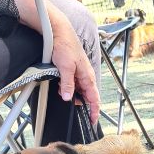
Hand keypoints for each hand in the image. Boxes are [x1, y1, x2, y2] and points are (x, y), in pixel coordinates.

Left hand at [48, 5, 100, 125]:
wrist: (58, 32)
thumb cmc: (65, 46)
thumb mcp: (65, 68)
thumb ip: (67, 84)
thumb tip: (68, 98)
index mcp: (88, 77)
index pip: (94, 99)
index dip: (94, 111)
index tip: (92, 121)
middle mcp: (85, 76)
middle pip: (86, 96)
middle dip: (80, 103)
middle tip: (71, 105)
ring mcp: (78, 73)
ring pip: (77, 90)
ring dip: (70, 94)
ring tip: (61, 90)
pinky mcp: (71, 70)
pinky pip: (71, 84)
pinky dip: (66, 87)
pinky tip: (59, 85)